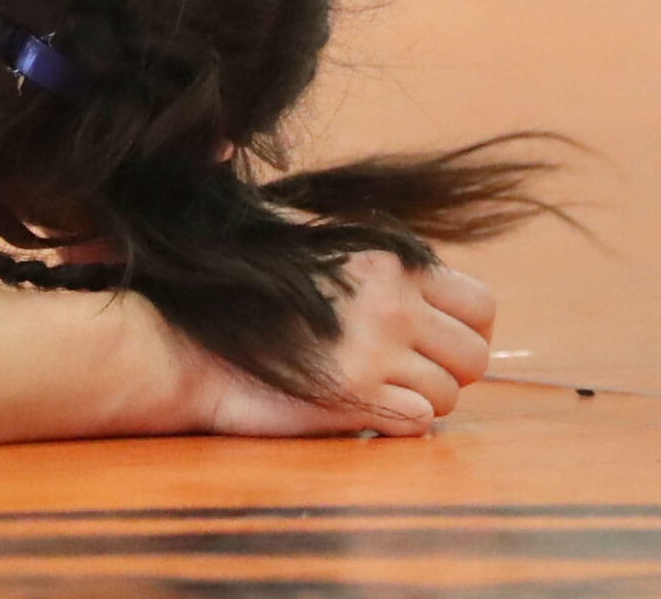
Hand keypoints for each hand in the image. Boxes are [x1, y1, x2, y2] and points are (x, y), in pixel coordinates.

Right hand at [191, 252, 495, 437]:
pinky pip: (421, 421)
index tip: (433, 338)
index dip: (463, 327)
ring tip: (374, 388)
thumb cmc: (235, 289)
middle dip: (448, 369)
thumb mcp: (299, 242)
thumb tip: (412, 271)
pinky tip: (361, 405)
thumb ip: (362, 257)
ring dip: (420, 399)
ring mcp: (375, 352)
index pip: (480, 303)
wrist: (182, 338)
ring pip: (450, 395)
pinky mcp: (356, 396)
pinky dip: (399, 420)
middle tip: (405, 370)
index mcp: (384, 260)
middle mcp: (390, 304)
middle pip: (475, 356)